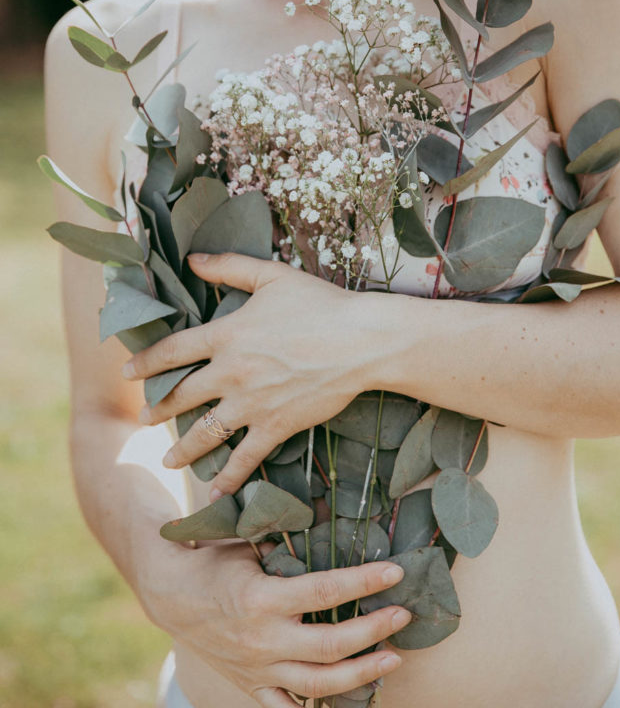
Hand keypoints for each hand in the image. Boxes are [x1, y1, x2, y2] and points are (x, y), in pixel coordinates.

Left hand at [124, 253, 374, 495]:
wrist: (360, 341)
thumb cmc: (320, 303)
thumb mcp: (272, 276)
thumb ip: (229, 266)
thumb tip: (193, 259)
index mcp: (226, 335)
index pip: (173, 351)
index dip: (145, 362)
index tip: (126, 372)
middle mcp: (231, 373)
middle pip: (181, 396)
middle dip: (158, 410)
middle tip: (143, 419)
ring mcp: (252, 404)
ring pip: (205, 433)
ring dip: (182, 450)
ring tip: (168, 460)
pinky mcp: (276, 426)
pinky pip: (245, 457)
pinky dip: (229, 478)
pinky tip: (215, 493)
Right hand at [146, 540, 409, 707]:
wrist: (170, 594)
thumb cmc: (213, 558)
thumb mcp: (247, 538)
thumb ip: (286, 529)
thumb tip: (330, 504)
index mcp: (262, 599)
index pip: (325, 593)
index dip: (364, 582)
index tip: (395, 572)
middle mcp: (263, 640)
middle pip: (331, 645)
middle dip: (374, 631)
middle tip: (403, 615)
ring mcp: (258, 669)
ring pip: (319, 685)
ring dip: (362, 673)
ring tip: (393, 658)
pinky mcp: (252, 686)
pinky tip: (352, 697)